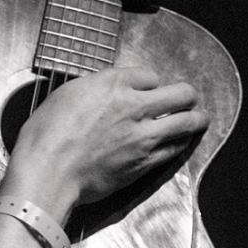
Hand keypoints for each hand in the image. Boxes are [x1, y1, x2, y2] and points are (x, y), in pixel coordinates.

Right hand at [5, 64, 205, 211]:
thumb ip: (94, 91)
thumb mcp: (66, 95)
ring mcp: (143, 137)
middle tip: (188, 98)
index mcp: (113, 84)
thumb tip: (104, 93)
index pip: (149, 75)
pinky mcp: (144, 163)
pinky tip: (182, 142)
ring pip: (186, 123)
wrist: (49, 171)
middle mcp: (134, 106)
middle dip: (187, 95)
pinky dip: (181, 144)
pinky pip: (174, 149)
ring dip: (196, 119)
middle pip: (180, 94)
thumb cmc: (46, 135)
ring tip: (200, 119)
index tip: (149, 88)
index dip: (150, 82)